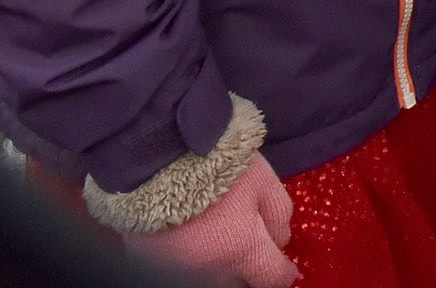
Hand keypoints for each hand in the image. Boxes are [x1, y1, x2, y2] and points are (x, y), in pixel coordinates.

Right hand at [126, 156, 295, 286]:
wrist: (158, 160)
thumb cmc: (219, 167)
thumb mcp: (265, 182)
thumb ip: (280, 216)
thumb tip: (280, 242)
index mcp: (242, 251)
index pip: (273, 280)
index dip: (282, 271)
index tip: (283, 263)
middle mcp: (211, 272)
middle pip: (239, 284)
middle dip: (249, 270)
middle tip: (249, 244)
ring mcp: (179, 272)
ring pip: (211, 282)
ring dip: (221, 267)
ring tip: (219, 238)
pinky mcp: (152, 266)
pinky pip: (182, 272)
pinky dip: (192, 260)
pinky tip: (192, 237)